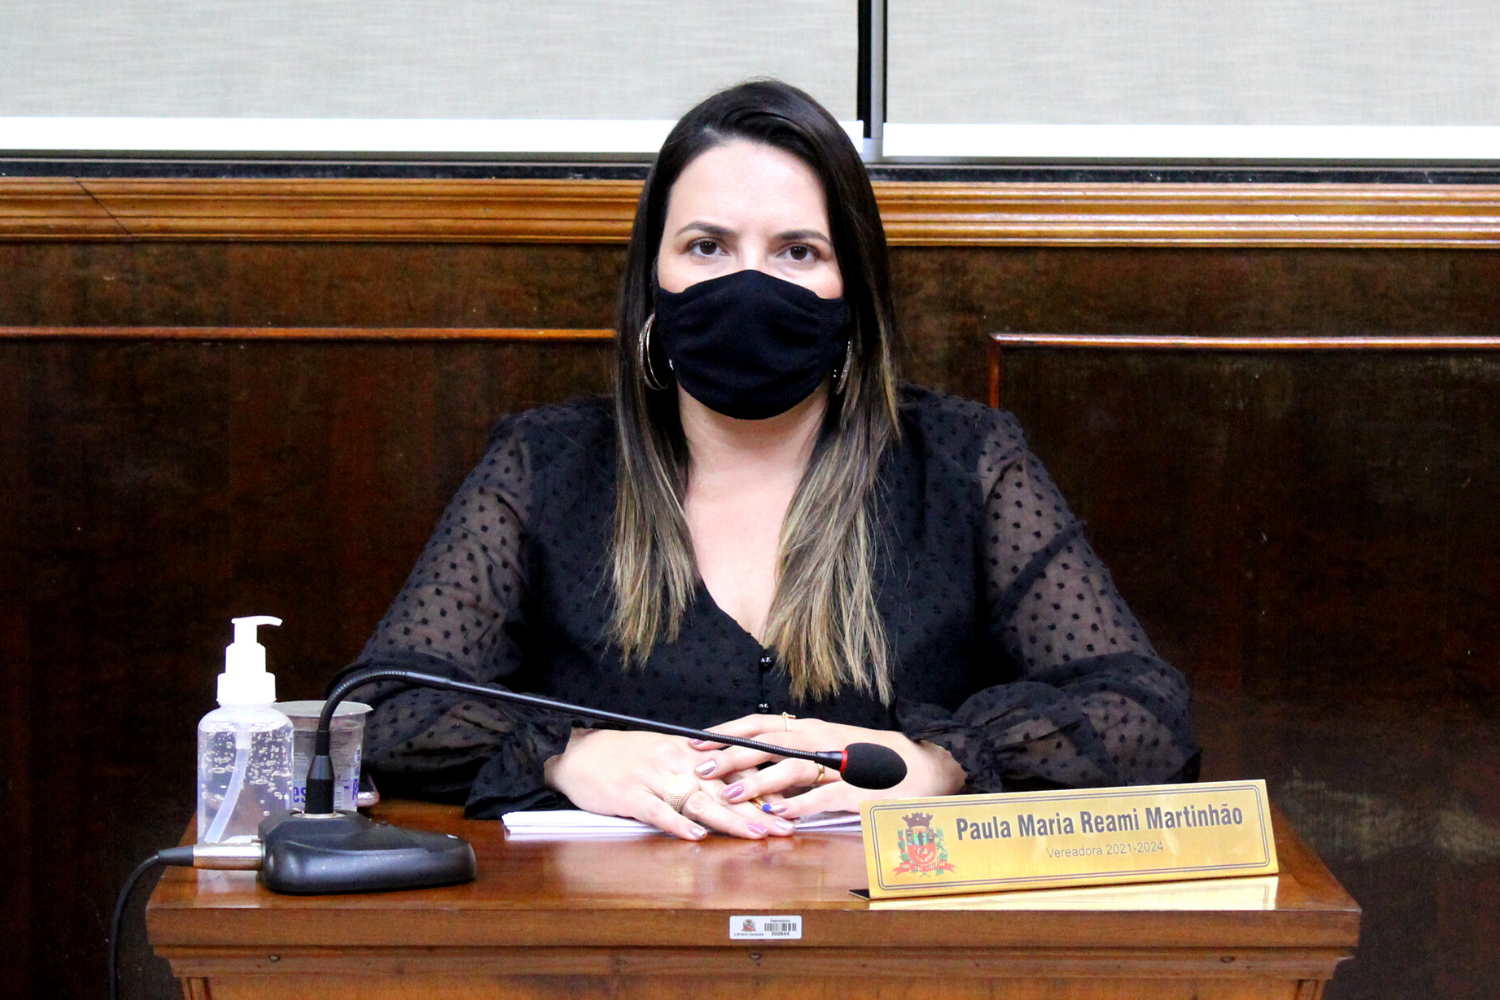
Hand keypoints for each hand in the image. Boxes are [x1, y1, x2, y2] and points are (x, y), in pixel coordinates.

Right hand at [542, 728, 796, 841]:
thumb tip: (732, 789)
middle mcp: (676, 763)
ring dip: (728, 819)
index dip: (762, 790)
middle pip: (722, 789)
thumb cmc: (624, 757)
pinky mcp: (630, 795)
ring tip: (754, 835)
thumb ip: (697, 770)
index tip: (791, 807)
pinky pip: (657, 811)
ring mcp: (653, 778)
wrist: (579, 752)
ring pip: (697, 800)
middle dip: (756, 810)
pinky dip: (676, 824)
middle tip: (784, 828)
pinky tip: (695, 836)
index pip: (732, 772)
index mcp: (688, 753)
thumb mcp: (665, 755)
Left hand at [687, 714, 965, 818]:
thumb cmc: (871, 760)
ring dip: (758, 782)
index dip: (726, 732)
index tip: (694, 741)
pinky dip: (799, 805)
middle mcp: (820, 741)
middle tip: (699, 768)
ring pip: (790, 769)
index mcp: (811, 730)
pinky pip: (823, 796)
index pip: (759, 725)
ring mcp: (838, 765)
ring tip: (729, 794)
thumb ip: (794, 755)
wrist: (923, 767)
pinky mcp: (856, 791)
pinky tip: (778, 814)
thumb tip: (753, 763)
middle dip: (731, 756)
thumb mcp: (828, 749)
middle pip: (768, 745)